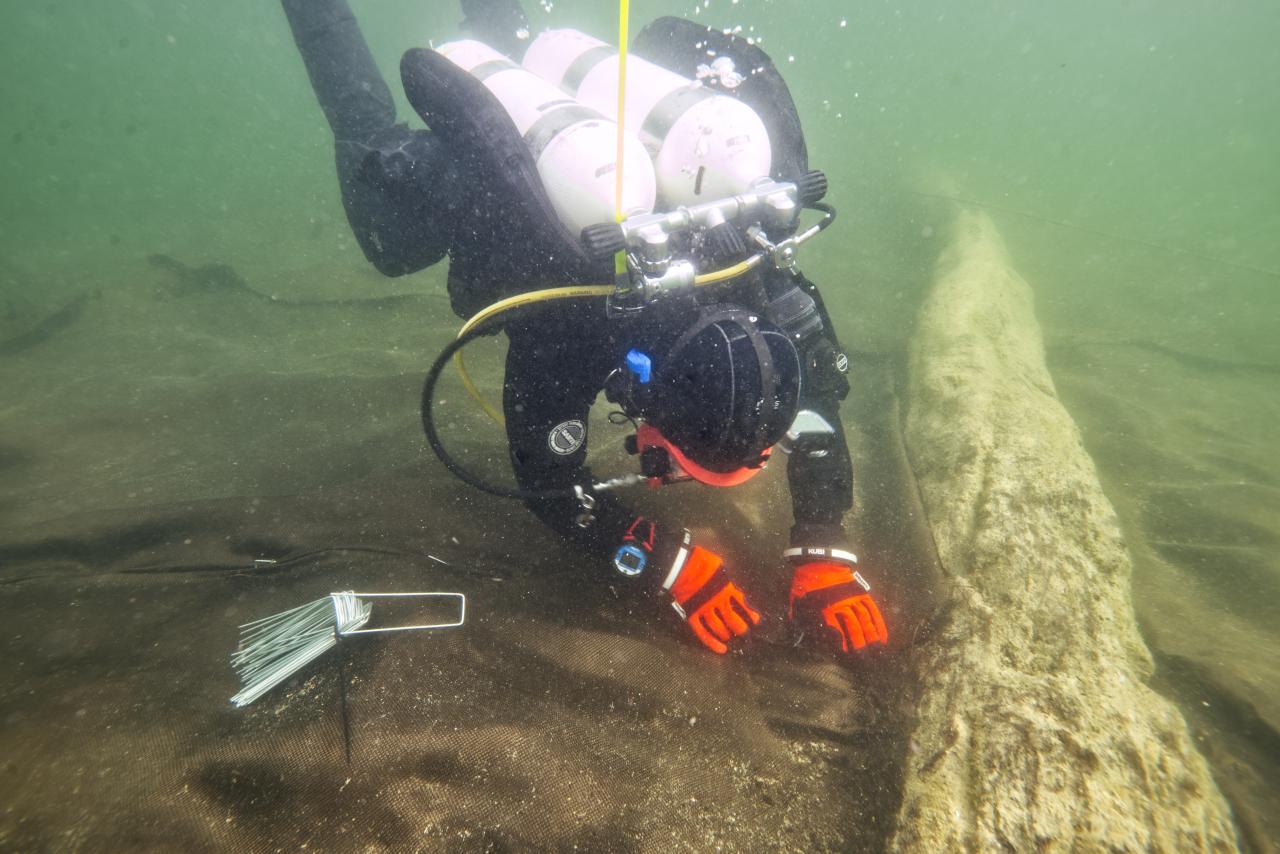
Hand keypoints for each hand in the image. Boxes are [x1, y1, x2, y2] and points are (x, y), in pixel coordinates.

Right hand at [611, 518, 760, 653]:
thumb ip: (726, 577)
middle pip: (733, 620)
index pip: (742, 605)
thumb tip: (732, 582)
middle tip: (746, 634)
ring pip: (719, 628)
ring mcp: (704, 610)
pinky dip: (712, 643)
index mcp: (726, 588)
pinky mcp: (692, 615)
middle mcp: (718, 602)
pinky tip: (721, 650)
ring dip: (727, 634)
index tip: (756, 620)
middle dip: (741, 628)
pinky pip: (703, 633)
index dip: (750, 613)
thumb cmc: (699, 561)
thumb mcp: (719, 565)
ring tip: (732, 638)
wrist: (680, 565)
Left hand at [789, 561, 887, 651]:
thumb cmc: (807, 584)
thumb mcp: (796, 601)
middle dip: (861, 647)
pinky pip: (872, 610)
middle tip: (867, 663)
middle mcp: (842, 604)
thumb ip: (797, 620)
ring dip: (873, 638)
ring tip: (878, 654)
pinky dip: (879, 624)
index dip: (842, 646)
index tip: (847, 658)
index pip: (835, 631)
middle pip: (854, 629)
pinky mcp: (862, 593)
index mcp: (824, 608)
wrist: (820, 561)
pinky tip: (883, 637)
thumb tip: (796, 638)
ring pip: (866, 621)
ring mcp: (854, 598)